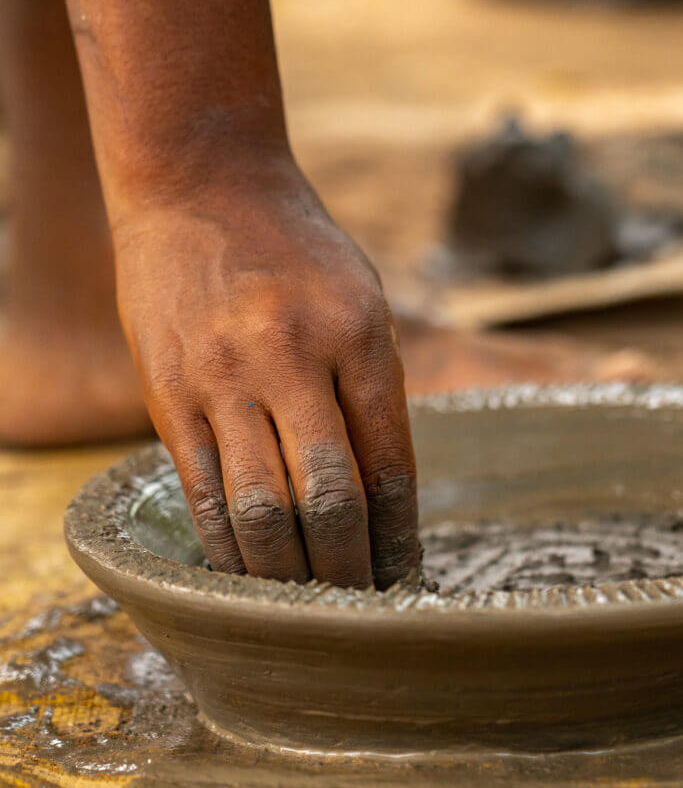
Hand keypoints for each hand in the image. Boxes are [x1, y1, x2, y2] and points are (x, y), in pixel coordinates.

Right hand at [113, 161, 417, 589]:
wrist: (200, 184)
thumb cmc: (295, 245)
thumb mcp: (359, 296)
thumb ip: (372, 387)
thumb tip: (380, 491)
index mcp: (354, 332)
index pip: (388, 465)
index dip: (399, 537)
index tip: (403, 576)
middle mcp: (290, 356)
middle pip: (330, 499)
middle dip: (350, 570)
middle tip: (359, 608)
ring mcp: (222, 375)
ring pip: (261, 510)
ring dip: (287, 574)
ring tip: (303, 605)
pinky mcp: (168, 390)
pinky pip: (201, 490)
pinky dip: (226, 545)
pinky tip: (244, 570)